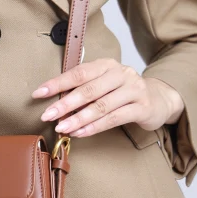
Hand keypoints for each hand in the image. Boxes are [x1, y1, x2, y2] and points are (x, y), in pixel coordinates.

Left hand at [31, 58, 183, 137]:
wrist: (158, 99)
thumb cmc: (122, 91)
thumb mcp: (104, 84)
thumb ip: (83, 88)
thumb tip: (54, 101)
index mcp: (106, 65)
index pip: (78, 72)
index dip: (57, 83)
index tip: (38, 93)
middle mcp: (120, 74)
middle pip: (88, 90)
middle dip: (65, 104)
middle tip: (47, 115)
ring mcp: (133, 90)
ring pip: (101, 106)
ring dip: (78, 118)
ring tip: (61, 127)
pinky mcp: (142, 107)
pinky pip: (115, 118)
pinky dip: (95, 126)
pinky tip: (80, 133)